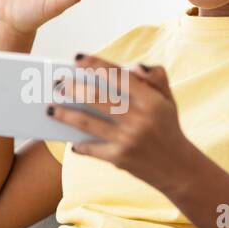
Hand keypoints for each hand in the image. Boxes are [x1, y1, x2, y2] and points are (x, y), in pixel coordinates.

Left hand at [48, 54, 195, 194]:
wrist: (178, 169)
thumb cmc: (167, 127)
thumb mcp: (168, 99)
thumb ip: (155, 76)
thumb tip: (133, 66)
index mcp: (151, 100)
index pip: (119, 77)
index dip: (96, 65)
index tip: (76, 58)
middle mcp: (139, 119)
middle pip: (97, 99)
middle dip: (73, 89)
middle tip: (56, 83)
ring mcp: (127, 139)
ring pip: (88, 122)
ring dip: (65, 114)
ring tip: (50, 108)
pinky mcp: (119, 159)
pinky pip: (91, 148)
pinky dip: (78, 144)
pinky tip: (69, 140)